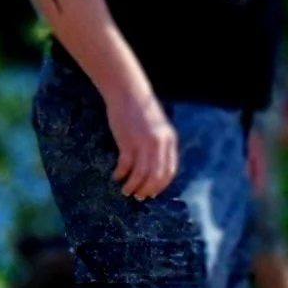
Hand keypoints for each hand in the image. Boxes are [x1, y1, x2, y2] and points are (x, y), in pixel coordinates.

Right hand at [106, 82, 178, 199]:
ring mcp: (144, 143)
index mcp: (169, 140)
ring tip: (127, 191)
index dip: (161, 185)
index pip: (170, 170)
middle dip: (148, 190)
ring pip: (142, 174)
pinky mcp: (128, 141)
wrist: (127, 91)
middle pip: (157, 176)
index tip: (153, 192)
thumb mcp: (157, 127)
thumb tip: (154, 167)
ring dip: (134, 186)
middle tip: (139, 197)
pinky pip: (126, 165)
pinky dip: (122, 174)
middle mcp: (159, 143)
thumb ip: (159, 144)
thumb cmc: (139, 109)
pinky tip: (117, 176)